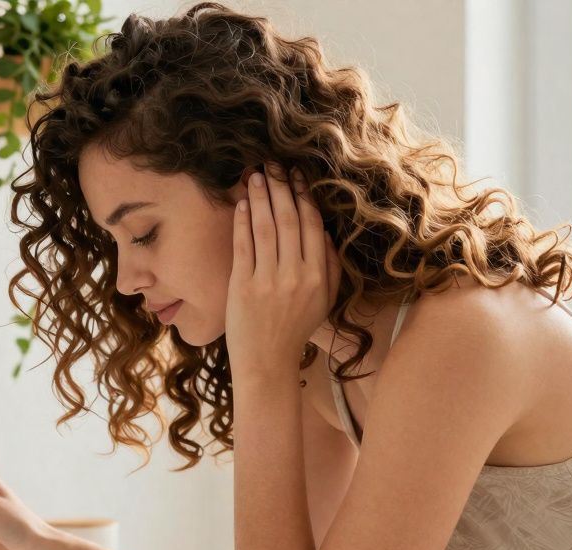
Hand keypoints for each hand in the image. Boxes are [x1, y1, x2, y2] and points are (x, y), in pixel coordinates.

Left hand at [225, 164, 340, 375]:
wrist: (267, 363)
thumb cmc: (295, 330)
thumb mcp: (324, 302)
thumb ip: (331, 268)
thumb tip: (326, 233)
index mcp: (318, 276)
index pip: (313, 226)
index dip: (304, 197)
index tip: (298, 176)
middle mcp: (295, 275)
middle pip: (289, 220)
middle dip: (281, 188)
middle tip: (273, 165)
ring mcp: (268, 281)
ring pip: (266, 228)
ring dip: (259, 198)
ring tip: (254, 176)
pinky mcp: (243, 287)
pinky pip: (243, 247)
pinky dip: (242, 223)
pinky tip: (240, 204)